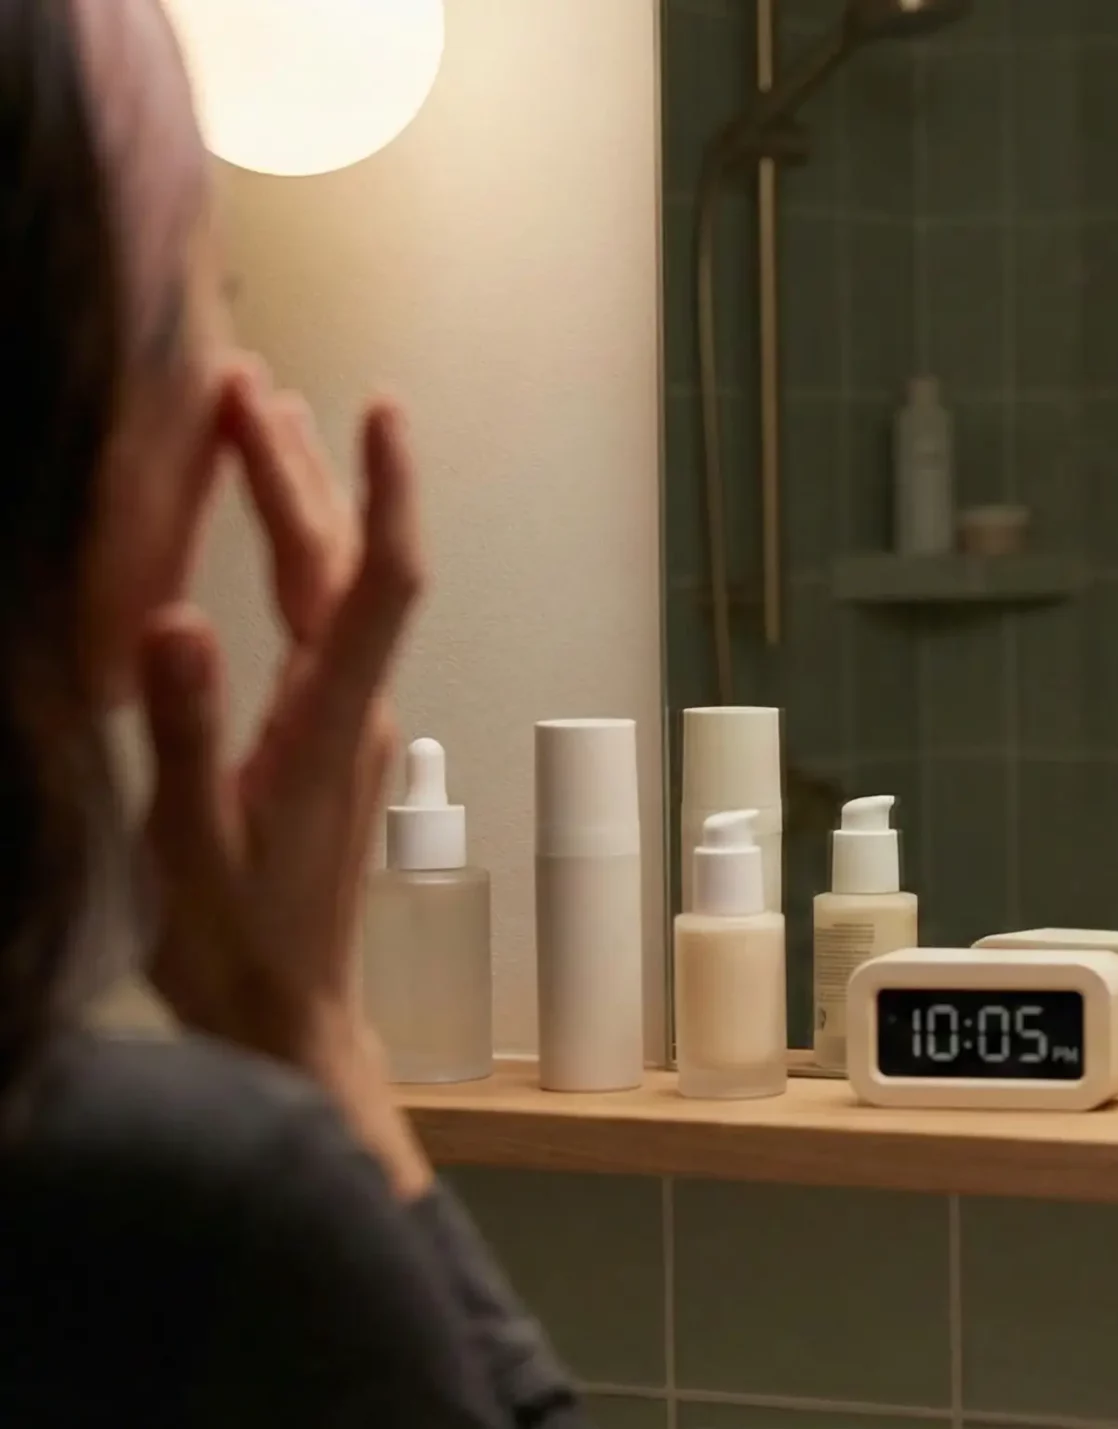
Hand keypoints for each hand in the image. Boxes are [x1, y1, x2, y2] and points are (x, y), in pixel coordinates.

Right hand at [139, 359, 431, 1194]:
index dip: (379, 489)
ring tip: (254, 423)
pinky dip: (292, 559)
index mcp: (328, 721)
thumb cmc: (233, 945)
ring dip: (299, 505)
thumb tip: (180, 621)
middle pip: (345, 565)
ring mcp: (346, 722)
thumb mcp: (187, 842)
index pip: (376, 581)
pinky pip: (321, 624)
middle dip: (303, 468)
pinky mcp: (326, 739)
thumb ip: (184, 732)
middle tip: (246, 383)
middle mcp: (354, 708)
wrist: (284, 1018)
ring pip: (334, 589)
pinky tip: (261, 540)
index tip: (376, 410)